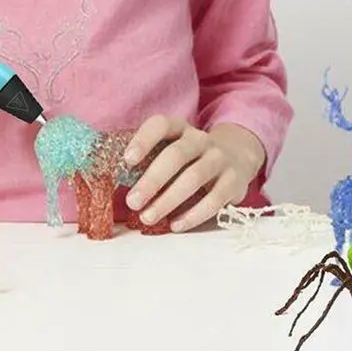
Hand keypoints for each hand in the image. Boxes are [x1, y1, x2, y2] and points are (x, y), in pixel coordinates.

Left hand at [123, 116, 264, 232]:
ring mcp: (219, 158)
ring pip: (194, 177)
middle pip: (176, 155)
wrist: (237, 156)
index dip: (144, 140)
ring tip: (148, 217)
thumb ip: (149, 161)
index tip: (127, 160)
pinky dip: (193, 214)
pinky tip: (176, 225)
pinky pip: (214, 199)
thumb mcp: (172, 150)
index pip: (161, 125)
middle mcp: (200, 140)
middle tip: (132, 202)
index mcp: (180, 129)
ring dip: (168, 200)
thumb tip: (114, 183)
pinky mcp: (233, 181)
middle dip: (152, 180)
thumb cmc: (191, 158)